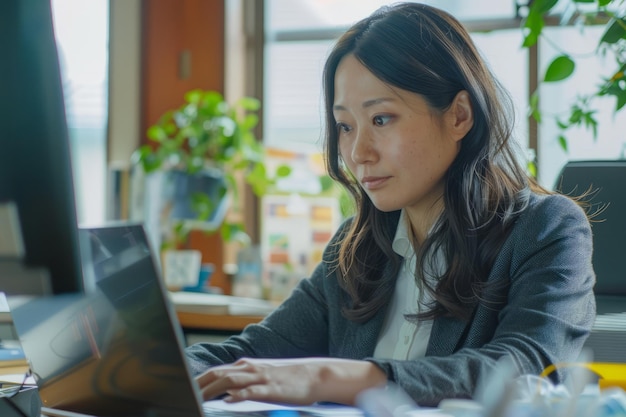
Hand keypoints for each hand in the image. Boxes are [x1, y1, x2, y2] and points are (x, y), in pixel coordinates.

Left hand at [195, 357, 386, 405]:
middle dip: (197, 385)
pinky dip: (238, 395)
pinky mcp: (270, 388)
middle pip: (216, 374)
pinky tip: (228, 401)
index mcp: (246, 366)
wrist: (316, 375)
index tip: (183, 389)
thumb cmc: (289, 379)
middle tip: (182, 394)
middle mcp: (250, 368)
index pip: (215, 371)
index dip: (197, 380)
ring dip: (211, 390)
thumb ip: (244, 382)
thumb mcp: (263, 376)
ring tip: (197, 400)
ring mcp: (260, 377)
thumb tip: (225, 393)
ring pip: (229, 381)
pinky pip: (251, 391)